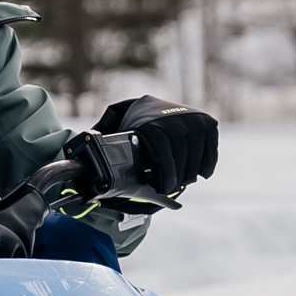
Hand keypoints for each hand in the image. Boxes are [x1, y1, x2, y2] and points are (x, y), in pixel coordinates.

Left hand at [94, 95, 218, 195]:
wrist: (146, 106)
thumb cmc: (127, 128)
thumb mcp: (112, 132)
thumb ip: (102, 145)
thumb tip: (85, 165)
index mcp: (149, 120)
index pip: (162, 149)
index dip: (165, 173)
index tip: (163, 189)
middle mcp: (172, 115)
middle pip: (181, 154)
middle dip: (177, 175)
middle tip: (171, 188)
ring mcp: (191, 117)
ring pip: (197, 152)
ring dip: (191, 171)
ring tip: (183, 182)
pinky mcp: (206, 121)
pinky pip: (211, 146)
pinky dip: (208, 162)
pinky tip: (202, 174)